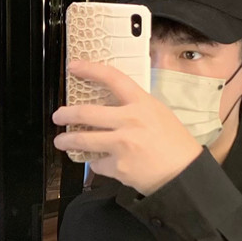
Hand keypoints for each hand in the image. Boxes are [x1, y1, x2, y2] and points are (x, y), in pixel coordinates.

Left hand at [53, 60, 202, 194]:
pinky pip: (97, 163)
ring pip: (82, 140)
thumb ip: (134, 108)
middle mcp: (130, 121)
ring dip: (66, 140)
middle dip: (65, 114)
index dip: (90, 70)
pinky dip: (97, 163)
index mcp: (142, 104)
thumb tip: (110, 106)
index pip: (113, 78)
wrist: (183, 173)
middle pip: (86, 113)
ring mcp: (122, 144)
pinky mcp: (117, 166)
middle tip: (58, 115)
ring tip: (61, 141)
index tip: (74, 66)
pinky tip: (102, 162)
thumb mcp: (158, 114)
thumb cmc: (174, 144)